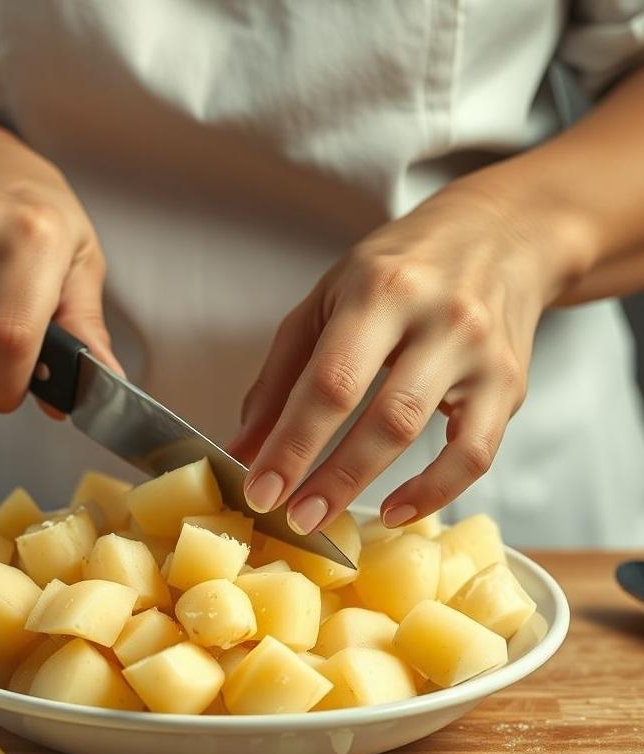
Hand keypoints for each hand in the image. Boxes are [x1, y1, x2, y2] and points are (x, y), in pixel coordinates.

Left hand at [230, 179, 581, 531]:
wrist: (502, 235)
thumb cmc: (401, 268)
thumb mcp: (328, 300)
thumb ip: (281, 375)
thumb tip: (244, 448)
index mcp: (380, 289)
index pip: (330, 381)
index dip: (292, 443)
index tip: (261, 488)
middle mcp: (437, 317)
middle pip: (380, 414)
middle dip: (328, 476)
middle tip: (290, 518)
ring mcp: (479, 352)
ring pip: (423, 433)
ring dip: (366, 486)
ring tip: (323, 519)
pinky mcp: (508, 384)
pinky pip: (476, 455)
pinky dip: (435, 492)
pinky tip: (396, 510)